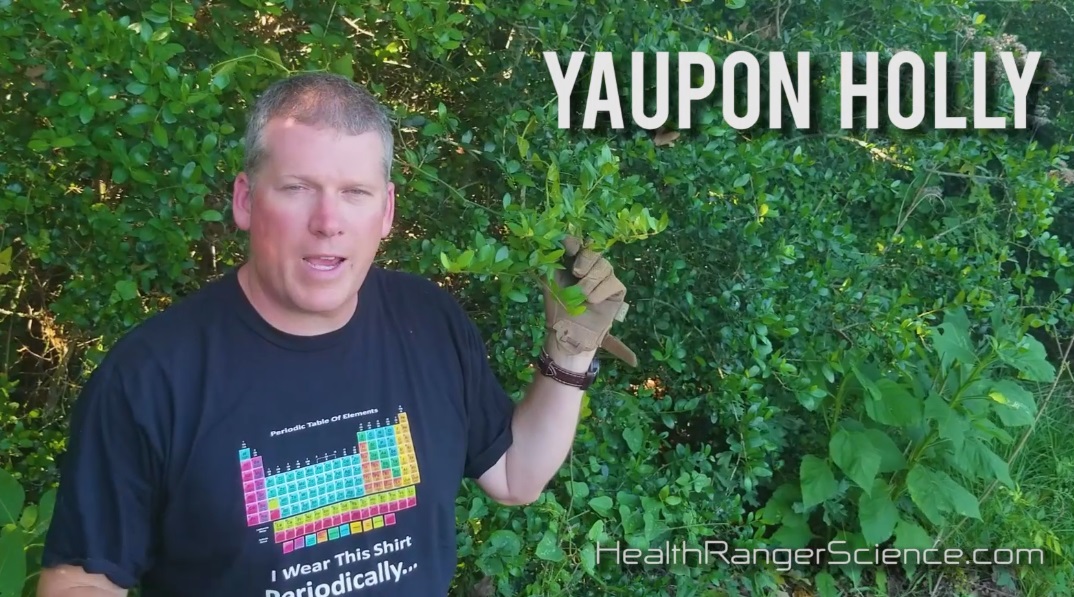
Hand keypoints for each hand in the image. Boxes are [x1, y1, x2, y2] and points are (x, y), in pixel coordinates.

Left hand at [541, 236, 637, 367]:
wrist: (568, 331)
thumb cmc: (557, 308)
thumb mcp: (549, 281)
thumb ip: (552, 261)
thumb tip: (552, 241)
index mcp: (573, 260)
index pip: (577, 242)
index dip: (574, 242)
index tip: (568, 248)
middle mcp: (590, 266)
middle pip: (594, 250)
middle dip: (585, 260)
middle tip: (576, 273)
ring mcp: (605, 277)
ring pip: (604, 265)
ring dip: (590, 281)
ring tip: (581, 296)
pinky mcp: (616, 289)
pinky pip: (612, 282)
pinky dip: (600, 291)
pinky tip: (591, 301)